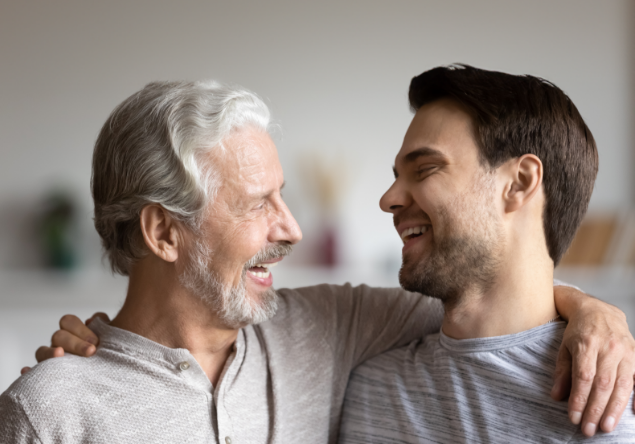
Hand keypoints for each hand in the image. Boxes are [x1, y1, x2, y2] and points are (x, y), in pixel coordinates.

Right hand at [21, 313, 109, 373]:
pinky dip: (29, 372)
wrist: (108, 379)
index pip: (68, 321)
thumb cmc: (107, 355)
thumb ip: (104, 326)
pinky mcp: (46, 376)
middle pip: (58, 336)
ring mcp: (50, 360)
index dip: (80, 328)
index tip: (96, 341)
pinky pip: (32, 373)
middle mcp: (59, 344)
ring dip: (50, 353)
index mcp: (73, 333)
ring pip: (42, 351)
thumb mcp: (109, 339)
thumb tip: (94, 319)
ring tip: (60, 355)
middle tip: (91, 352)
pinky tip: (27, 371)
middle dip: (75, 343)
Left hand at [552, 286, 634, 436]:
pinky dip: (634, 397)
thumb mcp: (563, 347)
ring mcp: (625, 351)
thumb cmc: (577, 331)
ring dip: (614, 409)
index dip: (579, 399)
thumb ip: (561, 372)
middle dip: (596, 410)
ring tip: (606, 427)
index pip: (583, 377)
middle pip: (603, 384)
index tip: (573, 418)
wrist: (598, 310)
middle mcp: (608, 348)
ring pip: (622, 385)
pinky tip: (631, 414)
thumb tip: (556, 396)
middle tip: (588, 429)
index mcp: (586, 344)